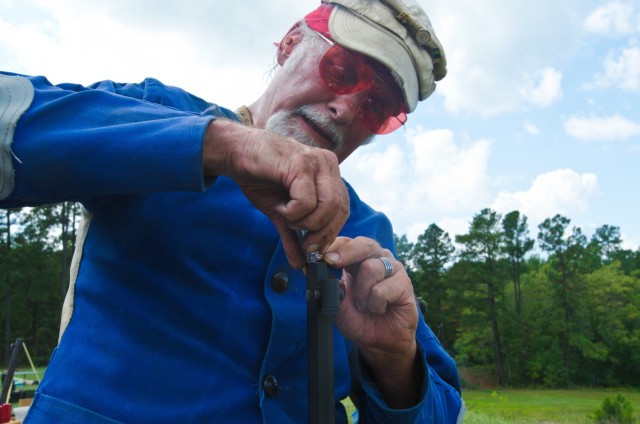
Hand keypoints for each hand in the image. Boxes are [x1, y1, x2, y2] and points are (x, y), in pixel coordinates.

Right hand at [202, 119, 348, 267]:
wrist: (236, 153)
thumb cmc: (259, 177)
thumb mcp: (281, 212)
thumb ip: (293, 236)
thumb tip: (300, 265)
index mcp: (329, 174)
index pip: (343, 209)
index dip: (329, 233)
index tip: (310, 246)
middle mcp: (328, 165)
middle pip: (339, 210)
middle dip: (320, 233)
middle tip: (302, 240)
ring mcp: (316, 162)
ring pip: (327, 206)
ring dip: (304, 221)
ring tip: (286, 215)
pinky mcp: (301, 164)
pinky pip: (306, 201)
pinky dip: (293, 211)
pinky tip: (280, 205)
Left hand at [324, 236, 420, 407]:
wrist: (379, 342)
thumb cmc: (359, 319)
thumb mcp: (337, 302)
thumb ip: (329, 285)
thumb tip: (314, 270)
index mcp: (359, 258)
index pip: (347, 242)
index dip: (333, 246)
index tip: (319, 255)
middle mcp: (377, 258)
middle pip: (364, 244)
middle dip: (346, 253)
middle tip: (332, 262)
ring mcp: (393, 269)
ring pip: (370, 268)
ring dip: (361, 293)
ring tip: (365, 305)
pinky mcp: (405, 284)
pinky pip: (382, 289)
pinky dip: (375, 304)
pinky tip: (380, 309)